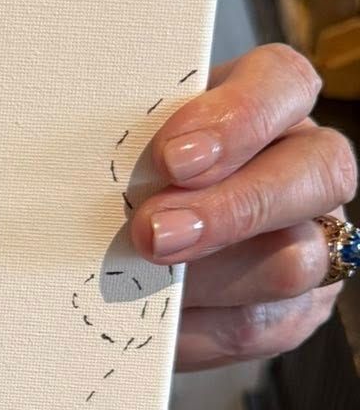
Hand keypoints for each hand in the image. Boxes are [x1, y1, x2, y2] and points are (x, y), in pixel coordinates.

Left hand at [129, 45, 355, 371]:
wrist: (106, 265)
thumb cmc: (117, 182)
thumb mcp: (123, 150)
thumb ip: (129, 146)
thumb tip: (88, 166)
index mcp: (264, 105)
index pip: (285, 82)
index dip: (240, 117)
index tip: (172, 156)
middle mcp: (304, 167)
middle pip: (319, 171)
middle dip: (231, 206)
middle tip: (151, 232)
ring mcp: (311, 242)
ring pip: (296, 260)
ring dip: (211, 275)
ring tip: (145, 278)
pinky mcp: (293, 312)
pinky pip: (263, 325)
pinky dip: (200, 327)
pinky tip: (155, 320)